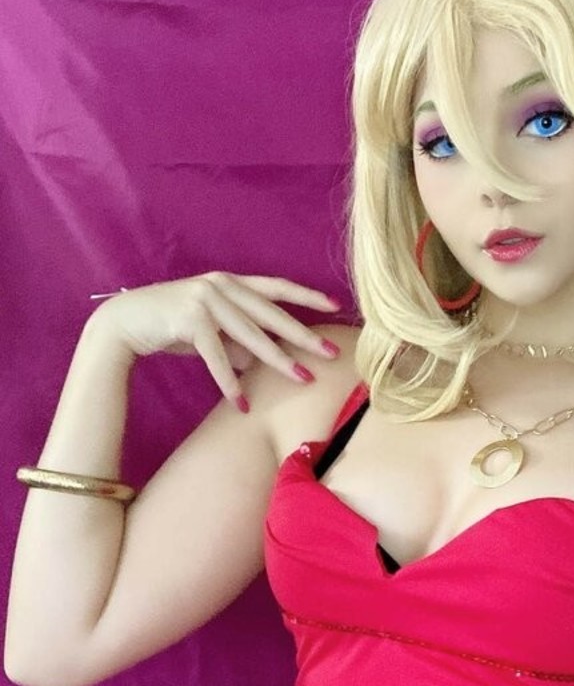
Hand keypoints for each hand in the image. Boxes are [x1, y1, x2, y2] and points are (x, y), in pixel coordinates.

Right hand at [89, 271, 343, 405]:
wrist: (125, 323)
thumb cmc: (173, 326)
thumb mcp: (213, 330)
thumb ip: (241, 340)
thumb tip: (268, 361)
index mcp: (230, 282)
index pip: (277, 287)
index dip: (307, 296)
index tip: (336, 305)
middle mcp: (221, 286)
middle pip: (272, 314)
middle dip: (303, 336)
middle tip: (330, 353)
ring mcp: (205, 300)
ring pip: (250, 336)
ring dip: (277, 361)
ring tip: (302, 379)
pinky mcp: (189, 320)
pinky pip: (216, 356)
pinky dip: (229, 382)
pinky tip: (242, 403)